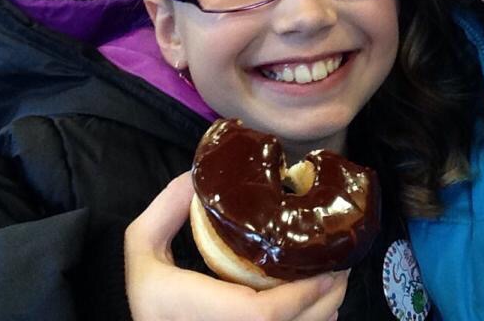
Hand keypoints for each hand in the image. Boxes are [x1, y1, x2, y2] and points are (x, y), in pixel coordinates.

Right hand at [125, 172, 347, 320]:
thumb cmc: (142, 293)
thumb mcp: (140, 247)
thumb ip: (166, 210)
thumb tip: (197, 176)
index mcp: (199, 312)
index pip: (262, 314)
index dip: (302, 295)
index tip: (327, 268)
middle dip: (326, 301)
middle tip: (342, 266)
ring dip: (324, 314)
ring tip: (335, 281)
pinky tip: (319, 306)